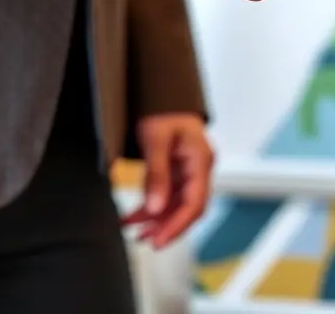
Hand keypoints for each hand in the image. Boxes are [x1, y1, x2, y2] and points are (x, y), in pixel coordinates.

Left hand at [121, 113, 213, 248]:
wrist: (164, 94)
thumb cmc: (163, 110)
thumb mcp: (156, 139)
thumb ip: (157, 174)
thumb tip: (155, 208)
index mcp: (201, 160)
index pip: (195, 202)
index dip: (178, 225)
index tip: (159, 240)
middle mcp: (199, 168)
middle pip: (188, 207)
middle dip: (166, 226)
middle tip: (145, 240)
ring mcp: (189, 171)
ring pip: (176, 205)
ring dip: (156, 219)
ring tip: (134, 230)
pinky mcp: (178, 172)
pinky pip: (167, 196)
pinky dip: (151, 207)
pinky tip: (134, 217)